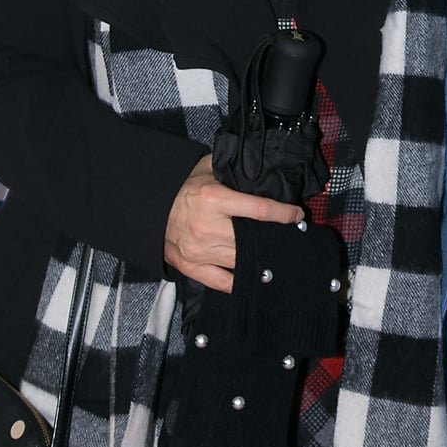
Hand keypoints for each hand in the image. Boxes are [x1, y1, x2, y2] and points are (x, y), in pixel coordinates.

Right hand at [164, 157, 303, 293]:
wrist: (149, 208)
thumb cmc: (183, 187)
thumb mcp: (207, 169)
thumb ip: (231, 168)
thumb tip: (259, 165)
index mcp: (214, 199)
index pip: (259, 209)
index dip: (283, 214)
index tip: (298, 215)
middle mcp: (208, 227)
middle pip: (251, 239)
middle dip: (272, 238)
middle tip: (288, 238)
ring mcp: (199, 250)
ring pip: (240, 261)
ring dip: (258, 259)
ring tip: (274, 256)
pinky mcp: (191, 266)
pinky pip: (221, 281)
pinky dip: (238, 281)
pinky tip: (251, 276)